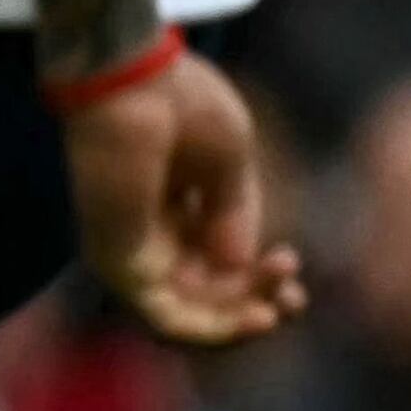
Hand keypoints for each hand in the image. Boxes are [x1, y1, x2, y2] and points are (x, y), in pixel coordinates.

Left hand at [57, 50, 307, 349]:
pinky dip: (214, 326)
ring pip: (190, 312)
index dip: (257, 275)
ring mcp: (132, 249)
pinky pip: (166, 316)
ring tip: (278, 306)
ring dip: (242, 319)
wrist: (136, 84)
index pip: (214, 259)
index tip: (290, 264)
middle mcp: (152, 231)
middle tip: (293, 296)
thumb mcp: (229, 164)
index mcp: (176, 203)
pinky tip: (257, 314)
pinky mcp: (118, 262)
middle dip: (257, 301)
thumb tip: (239, 267)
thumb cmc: (179, 105)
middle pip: (206, 292)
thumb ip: (235, 218)